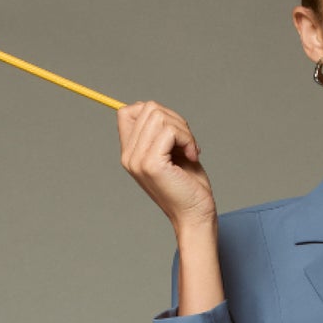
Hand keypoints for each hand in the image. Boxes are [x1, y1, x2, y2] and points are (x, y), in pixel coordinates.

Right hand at [119, 100, 215, 230]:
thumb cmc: (188, 185)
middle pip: (148, 108)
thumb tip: (152, 107)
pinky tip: (192, 156)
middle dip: (176, 120)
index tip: (172, 132)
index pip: (127, 111)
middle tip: (187, 143)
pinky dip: (187, 138)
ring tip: (190, 150)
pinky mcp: (152, 164)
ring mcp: (138, 160)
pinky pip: (170, 130)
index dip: (152, 111)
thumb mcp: (170, 151)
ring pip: (160, 116)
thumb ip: (158, 131)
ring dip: (183, 130)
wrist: (195, 215)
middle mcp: (129, 156)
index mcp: (130, 153)